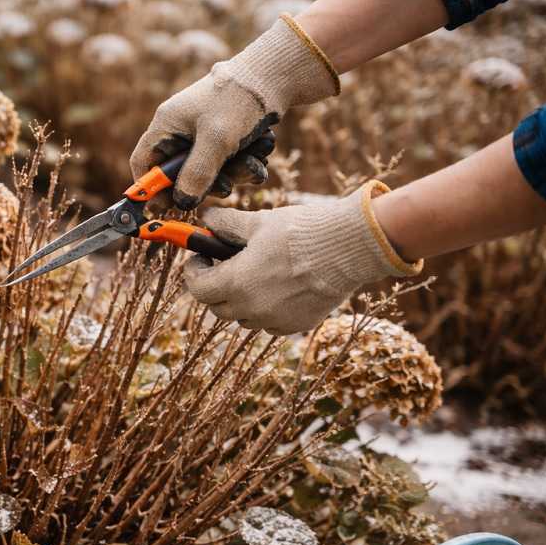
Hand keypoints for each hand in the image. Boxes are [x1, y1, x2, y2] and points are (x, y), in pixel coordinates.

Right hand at [130, 15, 338, 210]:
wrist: (274, 75)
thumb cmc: (239, 100)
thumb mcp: (217, 140)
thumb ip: (197, 174)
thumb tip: (183, 202)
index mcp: (167, 125)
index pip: (143, 163)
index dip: (150, 187)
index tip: (170, 203)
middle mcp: (180, 130)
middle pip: (178, 174)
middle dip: (205, 184)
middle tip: (226, 187)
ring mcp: (202, 134)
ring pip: (208, 172)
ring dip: (232, 175)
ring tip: (253, 162)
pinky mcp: (224, 137)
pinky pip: (226, 164)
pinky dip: (243, 165)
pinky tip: (259, 155)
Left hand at [183, 181, 421, 334]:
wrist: (351, 248)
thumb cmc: (303, 231)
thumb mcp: (259, 222)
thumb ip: (227, 223)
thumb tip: (206, 220)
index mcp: (237, 282)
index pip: (197, 289)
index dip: (193, 273)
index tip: (200, 258)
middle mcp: (252, 308)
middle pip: (217, 307)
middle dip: (214, 286)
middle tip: (221, 265)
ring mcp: (275, 320)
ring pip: (243, 317)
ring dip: (239, 300)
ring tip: (252, 275)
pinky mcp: (296, 324)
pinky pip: (269, 323)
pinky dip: (265, 309)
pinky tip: (277, 287)